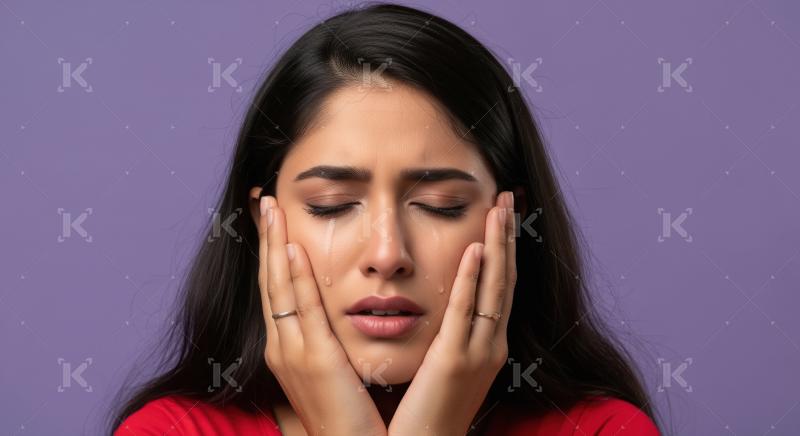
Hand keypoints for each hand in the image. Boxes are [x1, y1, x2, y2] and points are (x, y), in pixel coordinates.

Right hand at [257, 195, 386, 435]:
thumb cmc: (347, 413)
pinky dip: (294, 278)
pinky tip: (293, 249)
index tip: (271, 219)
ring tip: (272, 208)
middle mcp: (282, 346)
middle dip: (266, 239)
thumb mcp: (332, 370)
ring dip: (275, 245)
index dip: (271, 252)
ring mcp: (293, 352)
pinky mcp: (314, 360)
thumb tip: (333, 316)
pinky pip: (302, 311)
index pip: (275, 288)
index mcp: (287, 347)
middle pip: (270, 281)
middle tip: (264, 200)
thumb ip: (327, 340)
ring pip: (278, 288)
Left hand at [388, 191, 516, 435]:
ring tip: (499, 208)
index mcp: (487, 344)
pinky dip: (472, 279)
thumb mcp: (446, 368)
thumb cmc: (428, 413)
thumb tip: (445, 310)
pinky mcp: (455, 361)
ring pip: (494, 288)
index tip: (502, 215)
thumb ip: (450, 337)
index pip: (499, 286)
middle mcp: (490, 345)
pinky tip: (477, 249)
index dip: (504, 248)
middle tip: (507, 197)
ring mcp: (478, 353)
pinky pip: (465, 312)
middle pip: (504, 279)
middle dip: (507, 236)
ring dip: (498, 245)